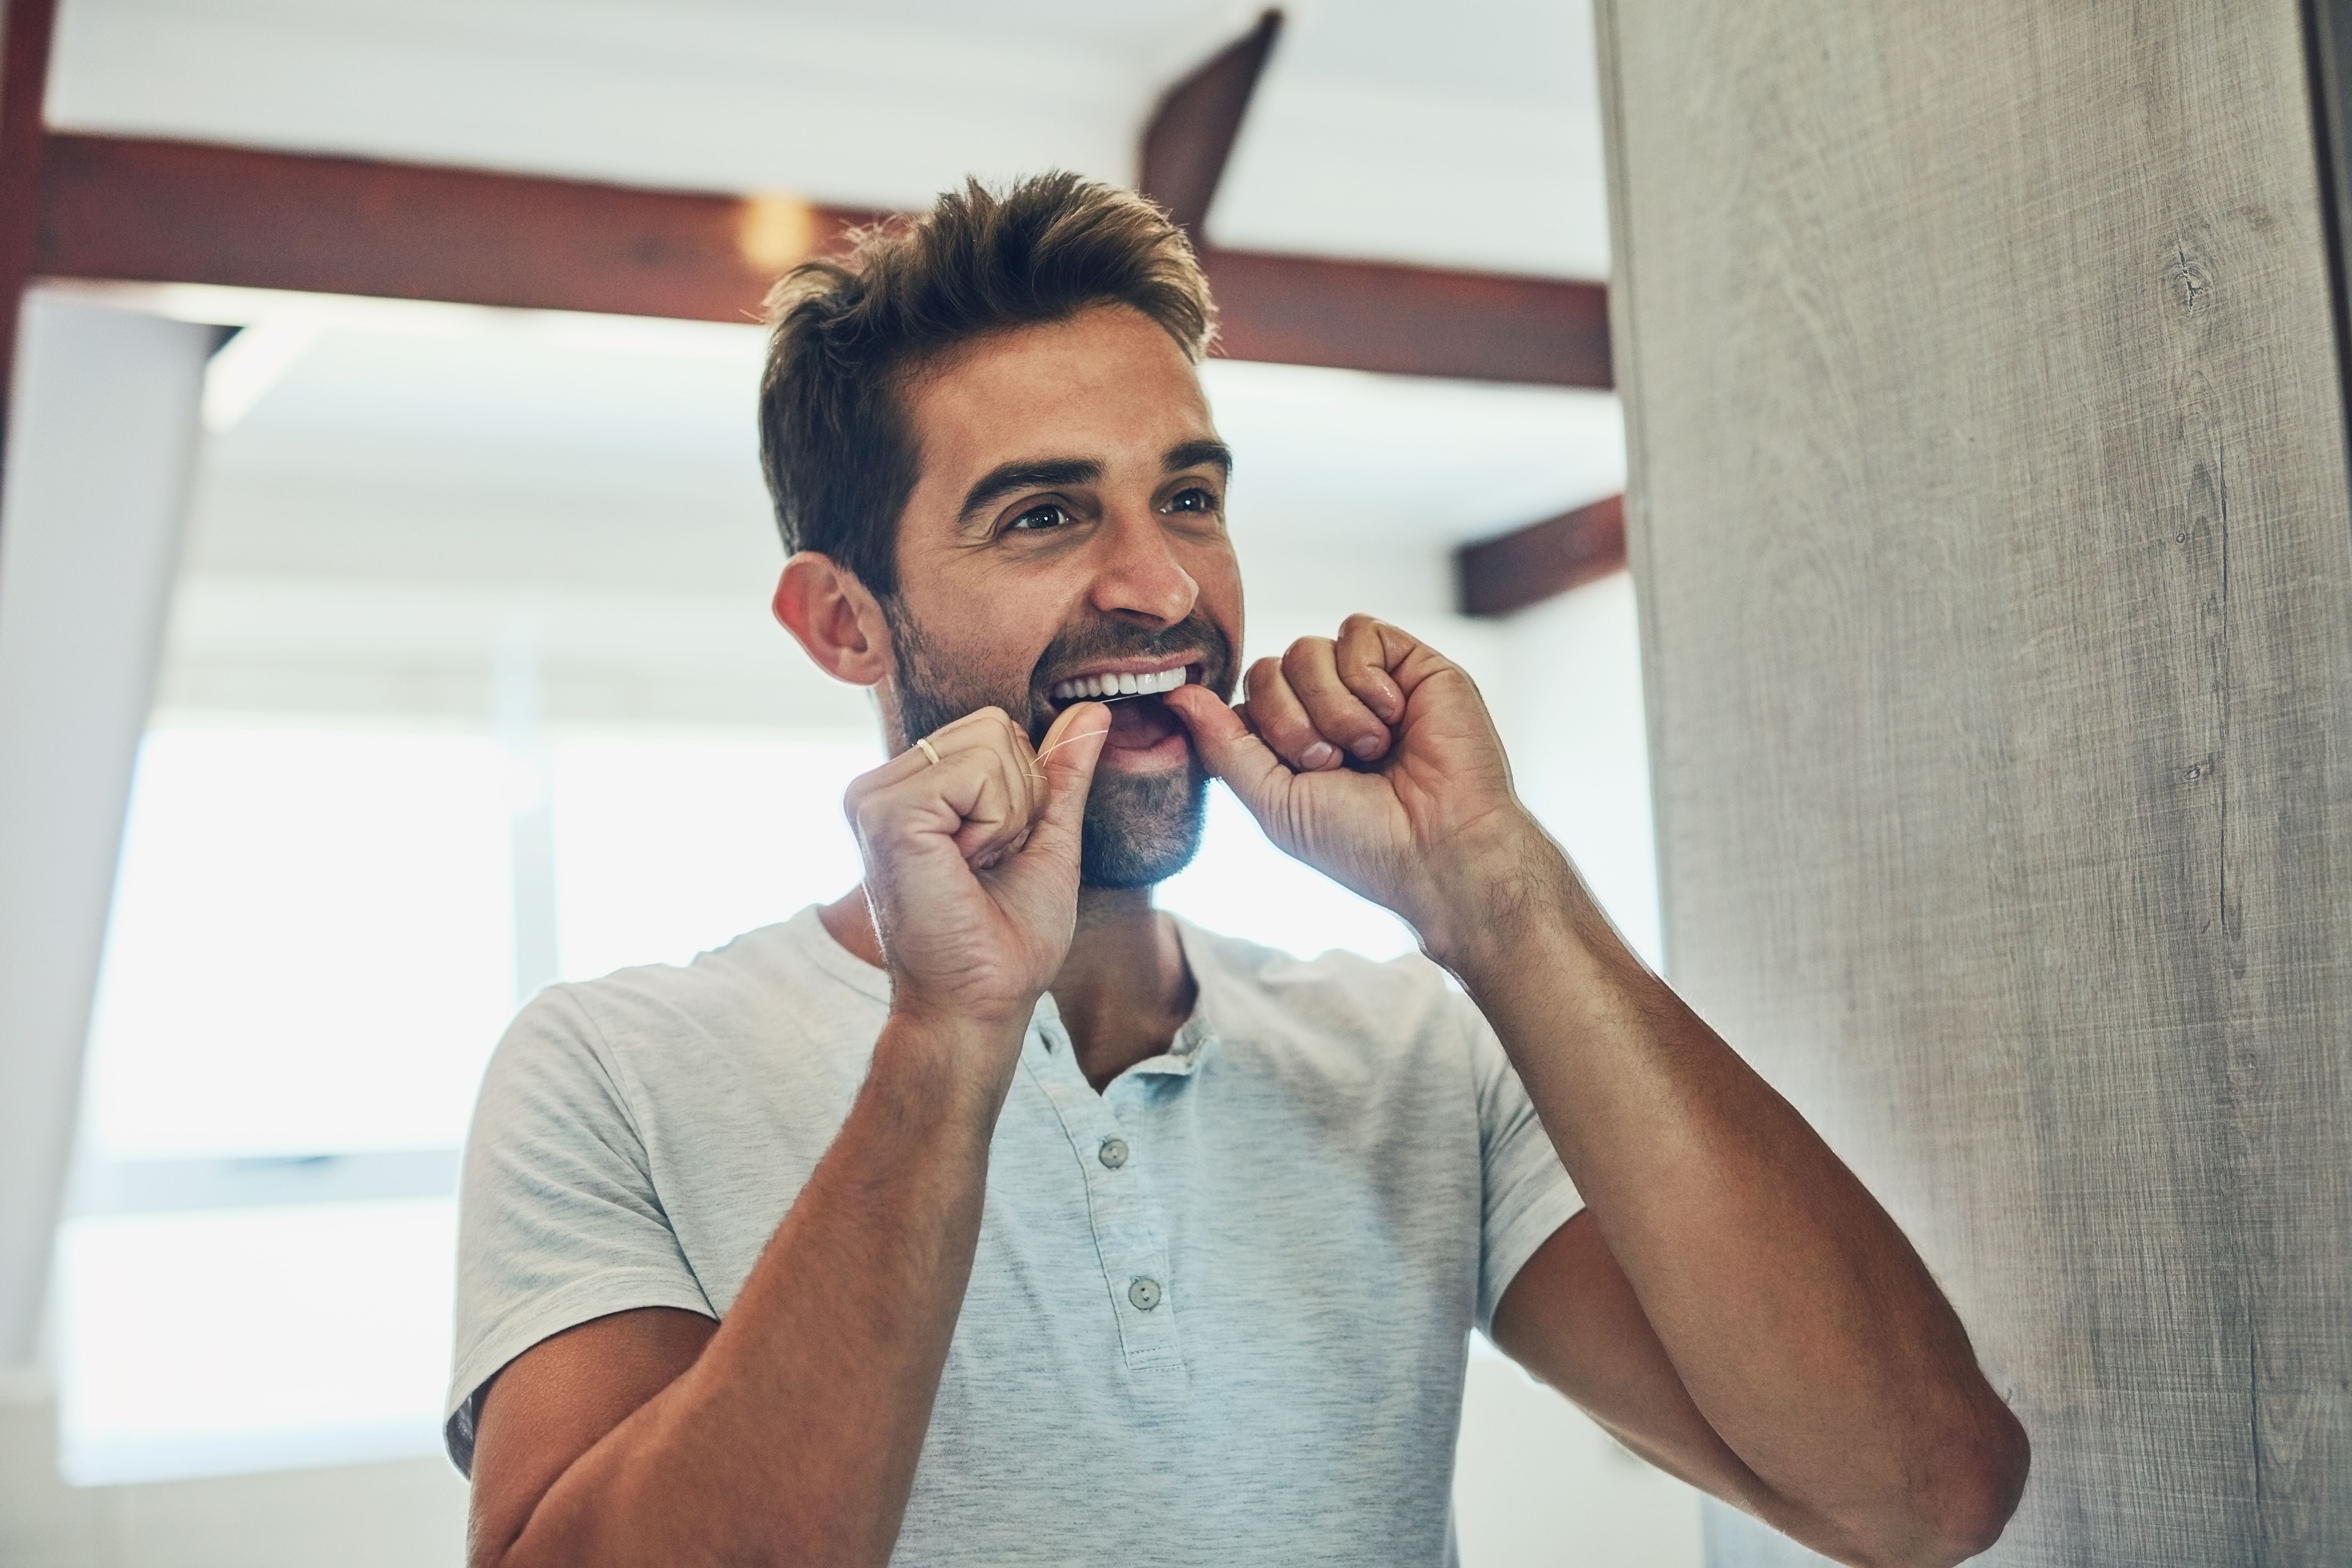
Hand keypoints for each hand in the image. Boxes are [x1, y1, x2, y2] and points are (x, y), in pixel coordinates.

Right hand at [843, 702, 1110, 1035]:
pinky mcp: (883, 812)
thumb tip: (1092, 709)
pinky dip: (994, 823)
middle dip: (1018, 798)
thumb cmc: (1007, 938)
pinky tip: (963, 866)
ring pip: (989, 742)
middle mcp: (882, 785)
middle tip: (986, 863)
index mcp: (912, 788)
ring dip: (1007, 813)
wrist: (980, 1002)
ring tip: (973, 867)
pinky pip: (976, 771)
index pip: (993, 729)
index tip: (997, 855)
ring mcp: (874, 795)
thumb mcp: (1046, 839)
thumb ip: (1061, 773)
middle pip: (993, 726)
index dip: (1023, 791)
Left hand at [1164, 614, 1557, 952]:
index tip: (1296, 772)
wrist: (1440, 847)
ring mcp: (1368, 682)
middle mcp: (1327, 707)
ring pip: (1308, 648)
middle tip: (1333, 764)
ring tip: (1370, 747)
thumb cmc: (1360, 841)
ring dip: (1332, 708)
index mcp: (1292, 742)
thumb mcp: (1273, 801)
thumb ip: (1223, 745)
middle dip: (1291, 722)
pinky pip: (1357, 632)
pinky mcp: (1409, 662)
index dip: (1258, 729)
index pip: (1243, 699)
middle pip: (1268, 669)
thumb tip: (1175, 694)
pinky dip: (1367, 679)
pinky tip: (1396, 717)